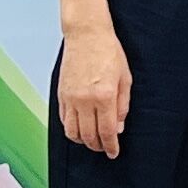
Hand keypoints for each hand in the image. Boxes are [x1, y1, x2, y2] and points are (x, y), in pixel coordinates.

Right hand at [55, 22, 131, 157]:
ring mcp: (71, 98)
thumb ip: (123, 106)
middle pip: (89, 136)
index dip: (111, 146)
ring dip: (82, 141)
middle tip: (104, 148)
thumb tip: (119, 127)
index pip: (107, 132)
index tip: (113, 152)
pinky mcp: (61, 94)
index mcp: (105, 96)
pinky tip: (79, 128)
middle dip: (97, 146)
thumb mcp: (125, 78)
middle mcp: (85, 100)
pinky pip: (64, 120)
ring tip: (91, 141)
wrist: (87, 34)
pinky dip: (71, 129)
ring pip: (72, 132)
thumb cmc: (108, 52)